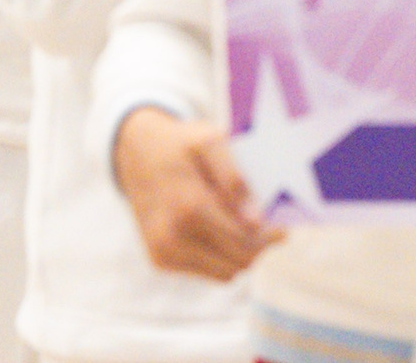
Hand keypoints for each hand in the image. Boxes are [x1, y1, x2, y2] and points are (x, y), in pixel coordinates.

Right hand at [113, 106, 283, 280]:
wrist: (134, 152)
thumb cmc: (180, 144)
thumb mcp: (209, 141)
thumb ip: (234, 178)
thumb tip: (256, 221)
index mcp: (188, 206)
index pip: (245, 241)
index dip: (269, 237)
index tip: (281, 228)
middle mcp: (172, 236)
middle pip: (239, 261)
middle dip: (258, 246)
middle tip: (266, 228)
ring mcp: (163, 251)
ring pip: (225, 274)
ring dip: (239, 254)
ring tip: (240, 226)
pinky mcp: (159, 260)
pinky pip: (207, 272)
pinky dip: (218, 257)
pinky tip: (215, 230)